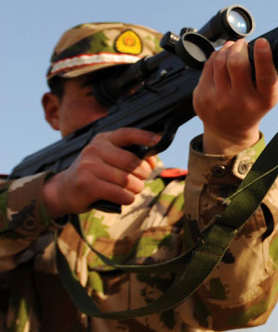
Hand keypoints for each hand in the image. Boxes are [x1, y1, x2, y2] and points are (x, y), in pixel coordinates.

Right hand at [42, 128, 160, 216]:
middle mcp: (94, 150)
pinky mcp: (87, 185)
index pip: (128, 134)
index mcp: (103, 140)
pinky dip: (128, 198)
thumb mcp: (107, 158)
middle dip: (143, 174)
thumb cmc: (93, 174)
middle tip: (139, 180)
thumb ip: (129, 156)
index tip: (160, 140)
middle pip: (133, 162)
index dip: (146, 136)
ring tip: (129, 190)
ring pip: (129, 180)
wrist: (63, 190)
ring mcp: (89, 167)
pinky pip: (121, 194)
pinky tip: (122, 198)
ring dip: (135, 189)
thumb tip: (152, 160)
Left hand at [193, 38, 277, 155]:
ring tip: (232, 47)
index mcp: (263, 100)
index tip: (262, 42)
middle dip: (240, 47)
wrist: (229, 131)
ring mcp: (219, 100)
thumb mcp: (271, 97)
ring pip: (220, 61)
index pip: (265, 77)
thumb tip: (270, 52)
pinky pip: (208, 67)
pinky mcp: (202, 97)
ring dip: (227, 49)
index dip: (263, 57)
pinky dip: (215, 56)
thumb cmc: (253, 108)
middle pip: (237, 63)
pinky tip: (221, 57)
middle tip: (243, 44)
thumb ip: (276, 76)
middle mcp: (241, 101)